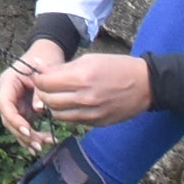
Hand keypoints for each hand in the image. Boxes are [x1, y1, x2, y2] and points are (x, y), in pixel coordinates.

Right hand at [0, 39, 69, 150]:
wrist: (49, 53)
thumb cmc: (46, 58)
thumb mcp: (43, 72)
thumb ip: (39, 91)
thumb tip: (37, 110)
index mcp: (8, 82)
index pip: (5, 105)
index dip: (14, 119)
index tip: (28, 129)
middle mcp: (9, 94)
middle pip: (8, 118)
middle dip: (22, 133)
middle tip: (38, 144)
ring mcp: (16, 102)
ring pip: (15, 124)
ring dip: (26, 137)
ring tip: (42, 146)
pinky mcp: (24, 108)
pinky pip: (23, 125)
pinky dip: (30, 136)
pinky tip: (38, 146)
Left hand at [24, 53, 152, 130]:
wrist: (146, 85)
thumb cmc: (117, 67)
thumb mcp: (89, 59)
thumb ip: (62, 67)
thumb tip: (39, 67)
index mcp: (81, 78)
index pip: (45, 83)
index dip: (38, 79)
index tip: (38, 76)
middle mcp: (85, 98)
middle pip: (49, 101)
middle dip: (42, 93)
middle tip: (44, 86)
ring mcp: (92, 114)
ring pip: (58, 115)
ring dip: (53, 105)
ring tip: (57, 95)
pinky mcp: (98, 123)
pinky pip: (73, 121)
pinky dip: (67, 113)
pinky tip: (71, 103)